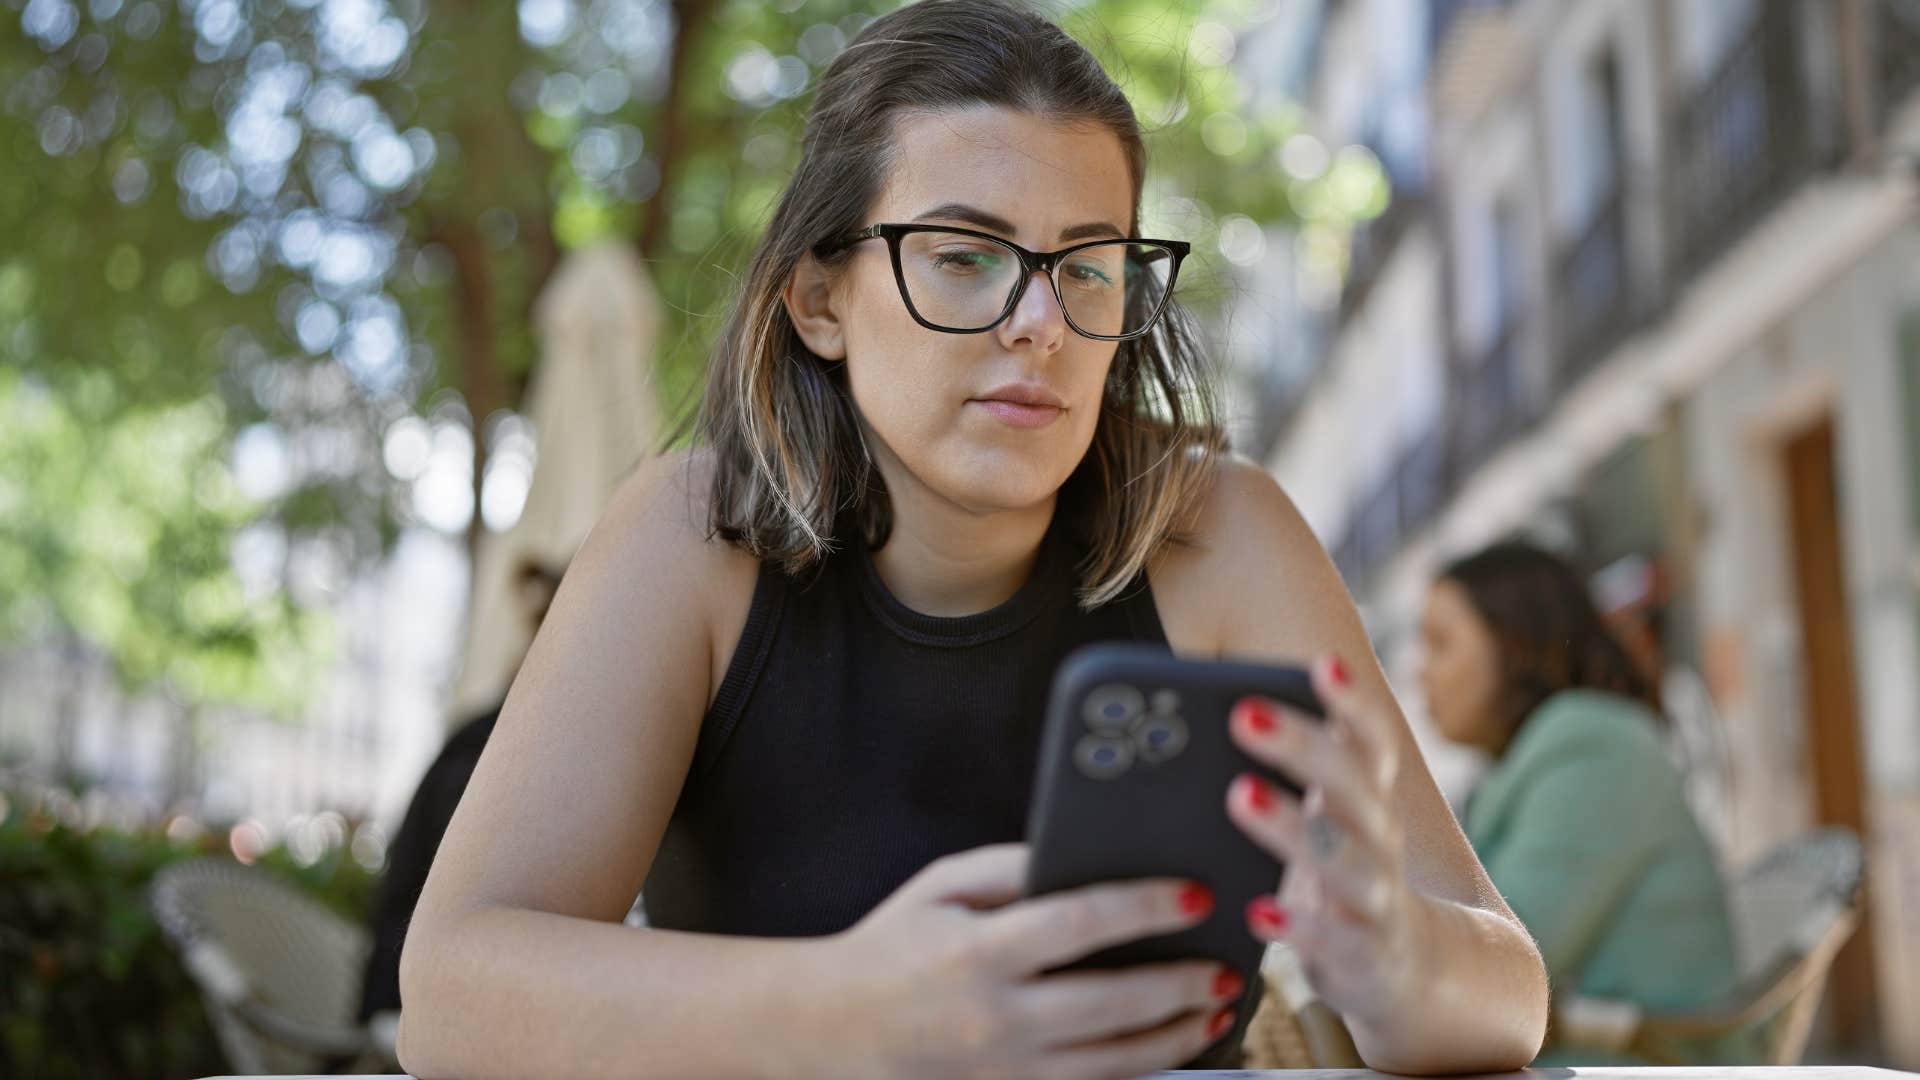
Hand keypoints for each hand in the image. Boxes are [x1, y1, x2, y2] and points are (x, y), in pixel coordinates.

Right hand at [810, 843, 1246, 1079]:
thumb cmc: (893, 945)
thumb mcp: (942, 886)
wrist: (833, 1029)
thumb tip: (1088, 856)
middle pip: (1111, 1005)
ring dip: (1178, 1036)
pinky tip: (1175, 1043)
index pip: (1076, 924)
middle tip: (1226, 964)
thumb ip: (1012, 867)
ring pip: (1113, 1061)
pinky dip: (1142, 1067)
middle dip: (1179, 984)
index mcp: (976, 951)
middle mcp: (995, 1017)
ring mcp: (1006, 1069)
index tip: (1192, 895)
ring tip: (1219, 1006)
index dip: (1142, 908)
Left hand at [1223, 653, 1426, 1023]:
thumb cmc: (1340, 872)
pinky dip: (1297, 924)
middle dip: (1300, 744)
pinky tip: (1256, 910)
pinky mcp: (1363, 954)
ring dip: (1289, 824)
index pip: (1371, 738)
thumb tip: (1203, 713)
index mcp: (1367, 797)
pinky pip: (1332, 938)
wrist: (1409, 969)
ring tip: (1238, 793)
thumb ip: (1291, 770)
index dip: (1353, 701)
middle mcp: (1380, 838)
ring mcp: (1376, 897)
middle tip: (1242, 713)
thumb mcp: (1326, 818)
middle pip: (1350, 782)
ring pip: (1342, 855)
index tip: (1323, 663)